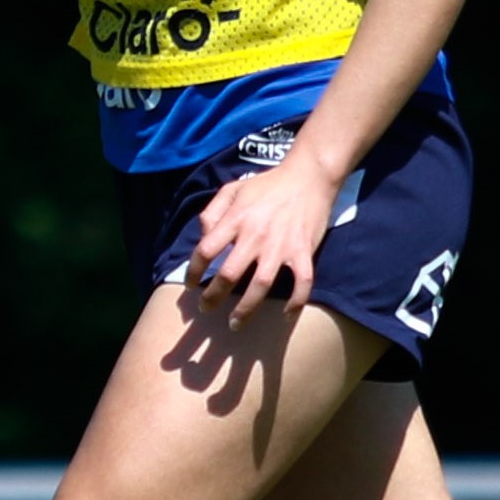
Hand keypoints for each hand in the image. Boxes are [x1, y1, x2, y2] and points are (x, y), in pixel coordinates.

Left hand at [189, 151, 346, 323]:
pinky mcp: (304, 252)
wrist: (308, 175)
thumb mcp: (233, 189)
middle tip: (206, 309)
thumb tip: (203, 237)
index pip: (206, 250)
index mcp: (236, 219)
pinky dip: (295, 303)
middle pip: (229, 275)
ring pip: (260, 286)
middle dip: (213, 298)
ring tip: (235, 323)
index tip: (191, 284)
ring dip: (246, 309)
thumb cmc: (268, 184)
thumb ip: (212, 211)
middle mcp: (256, 235)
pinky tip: (286, 316)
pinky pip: (301, 284)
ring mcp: (281, 246)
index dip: (194, 271)